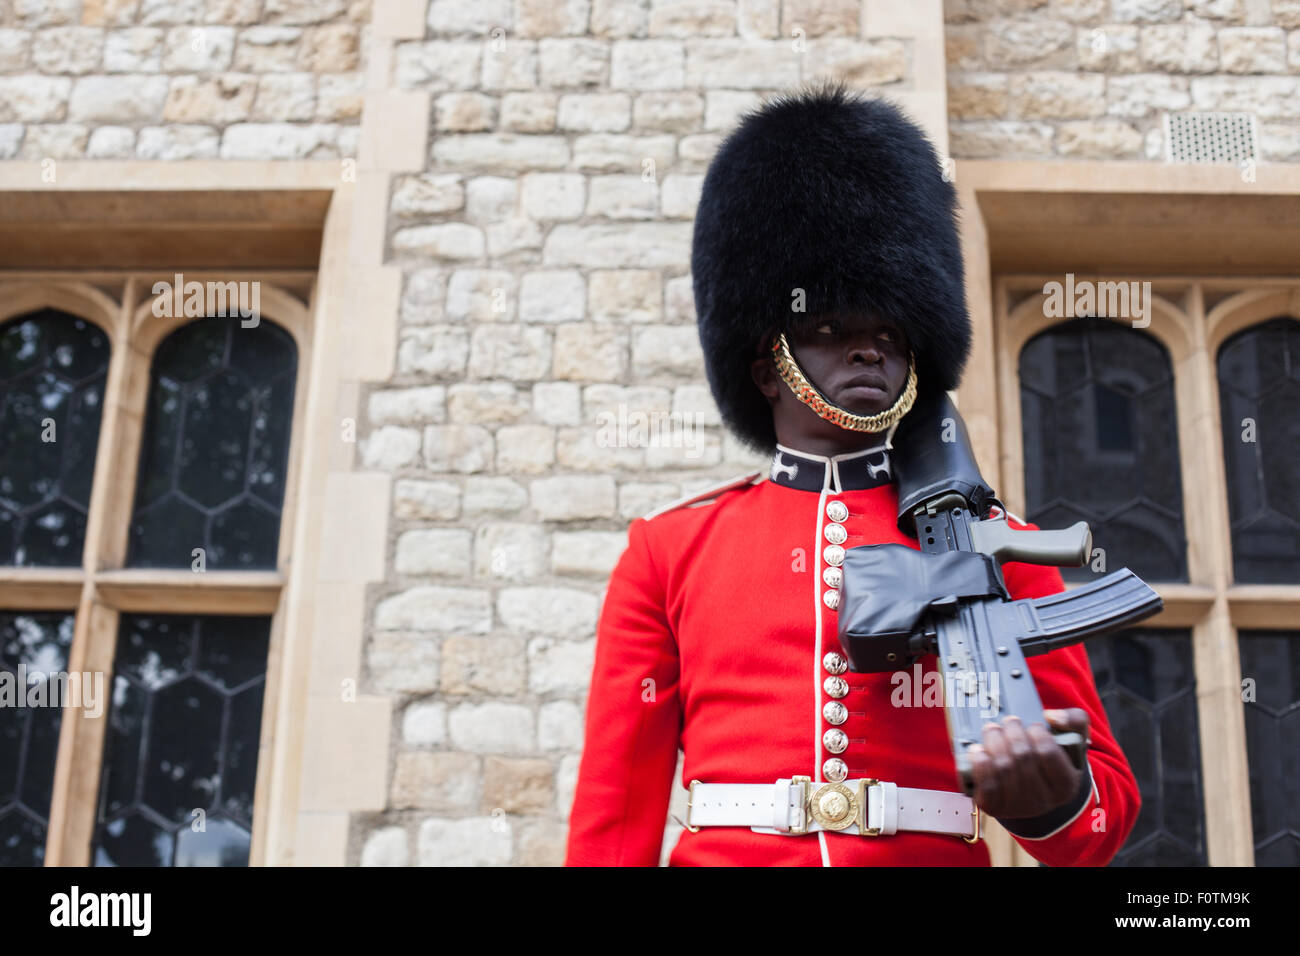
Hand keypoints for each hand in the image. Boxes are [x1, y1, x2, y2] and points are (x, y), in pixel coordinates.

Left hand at [966, 708, 1089, 819]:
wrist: (1030, 789)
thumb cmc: (1049, 760)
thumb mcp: (1071, 740)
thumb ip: (1074, 721)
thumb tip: (1052, 716)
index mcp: (1066, 786)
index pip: (1048, 753)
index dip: (1037, 733)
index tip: (1032, 725)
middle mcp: (1043, 802)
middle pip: (1022, 757)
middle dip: (1012, 733)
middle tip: (1008, 720)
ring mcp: (1018, 807)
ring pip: (1003, 768)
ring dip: (994, 742)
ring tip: (992, 729)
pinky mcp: (995, 808)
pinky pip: (986, 785)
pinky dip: (980, 764)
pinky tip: (978, 750)